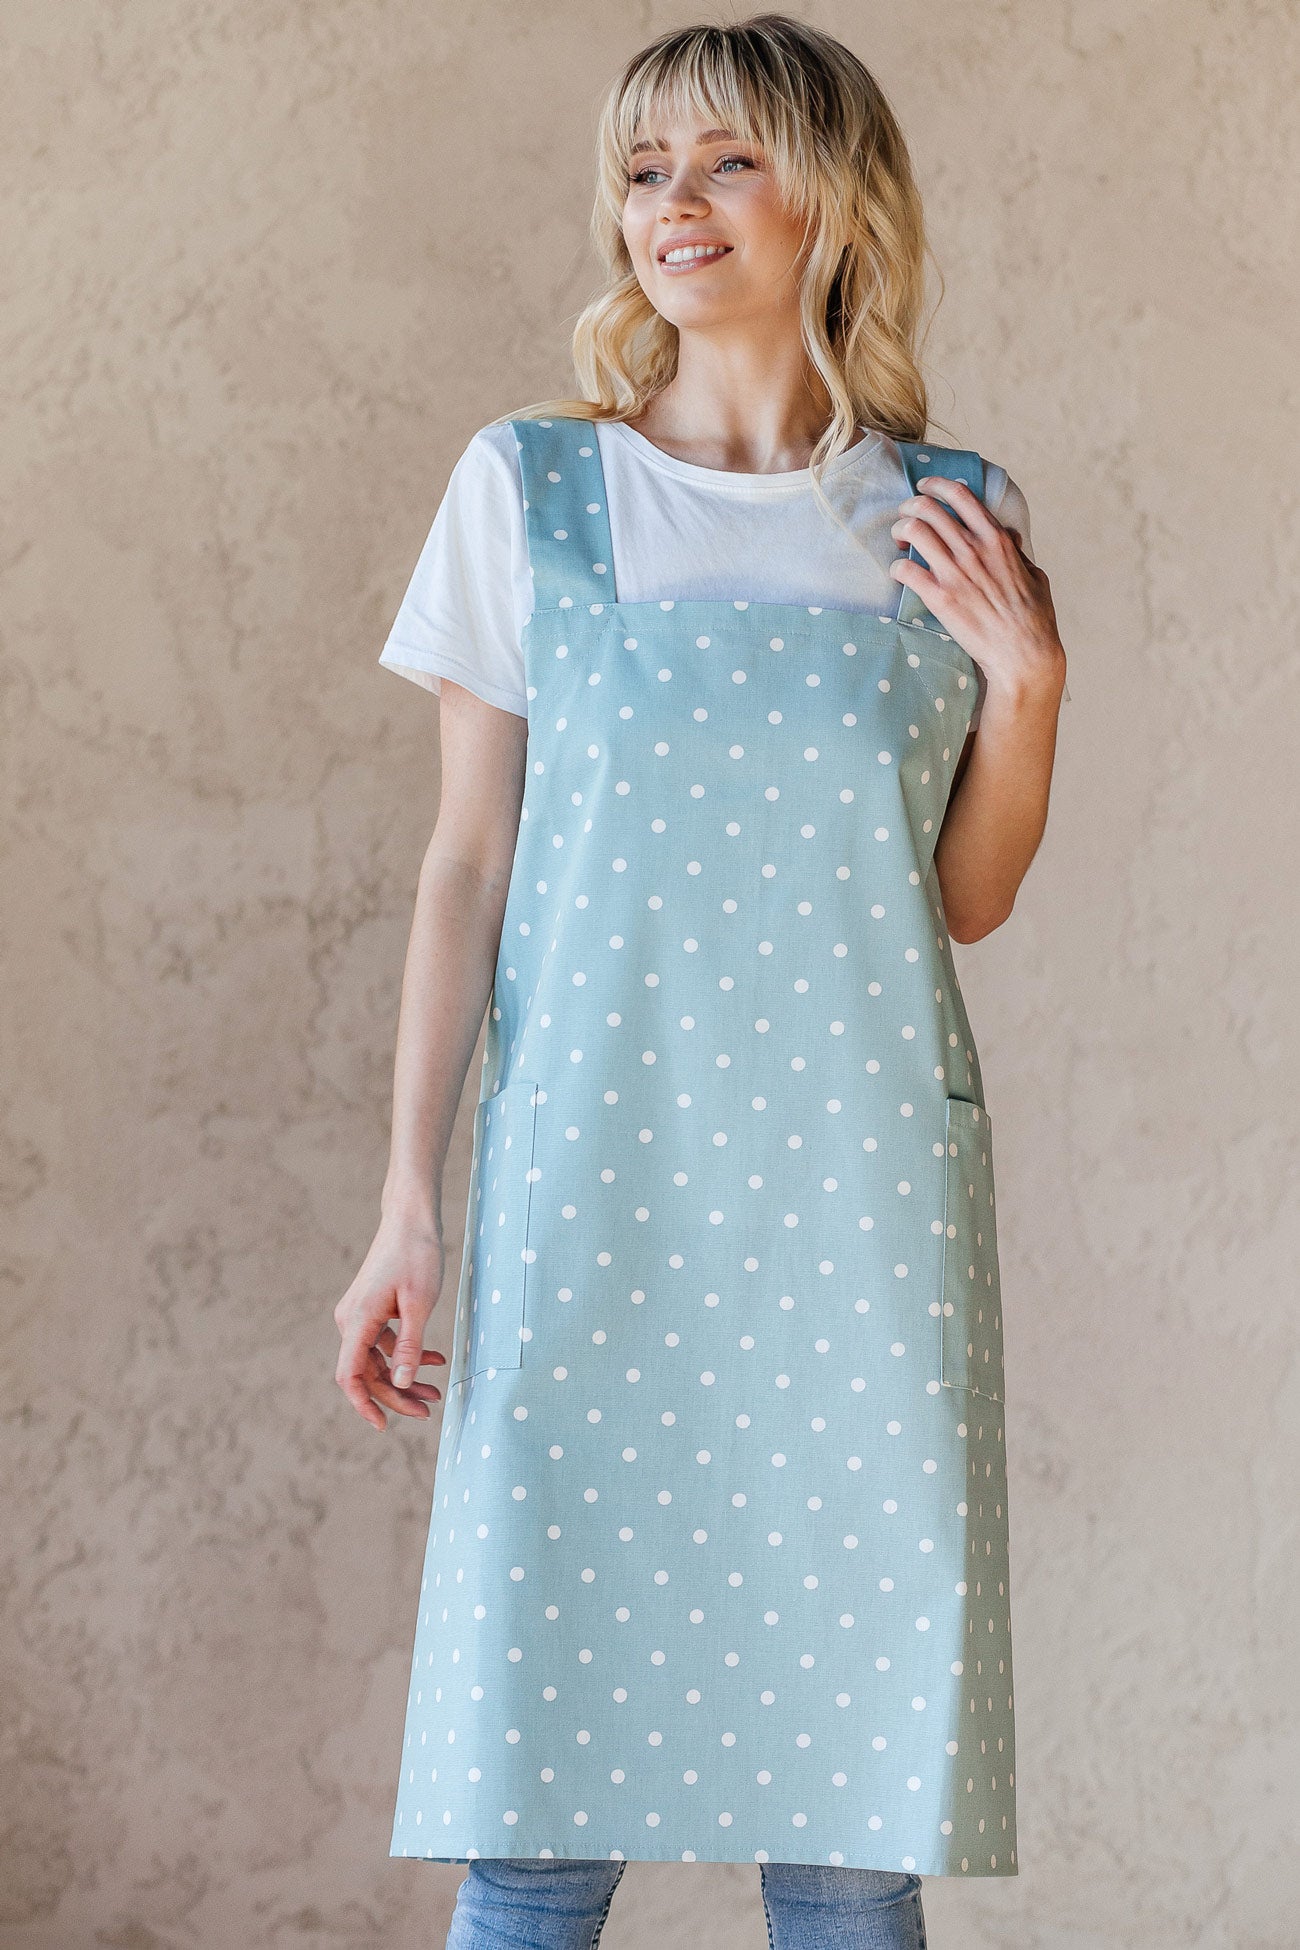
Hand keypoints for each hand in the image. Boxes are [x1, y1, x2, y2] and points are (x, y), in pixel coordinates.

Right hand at [334, 1220, 447, 1430]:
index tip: (383, 1426)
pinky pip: (384, 1343)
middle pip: (367, 1372)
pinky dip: (407, 1354)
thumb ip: (410, 1345)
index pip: (349, 1376)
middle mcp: (351, 1320)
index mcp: (358, 1320)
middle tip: (428, 1410)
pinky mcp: (372, 1309)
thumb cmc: (417, 1255)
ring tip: (435, 1392)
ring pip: (378, 1360)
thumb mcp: (420, 1303)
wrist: (411, 1219)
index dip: (364, 1404)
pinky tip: (436, 1359)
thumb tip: (402, 1383)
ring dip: (405, 1378)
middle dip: (397, 1395)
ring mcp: (360, 1315)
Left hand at [889, 478, 1066, 708]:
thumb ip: (1017, 552)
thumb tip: (1009, 535)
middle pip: (928, 508)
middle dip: (910, 506)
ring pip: (913, 530)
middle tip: (906, 516)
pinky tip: (900, 572)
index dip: (936, 485)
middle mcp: (973, 549)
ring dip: (900, 531)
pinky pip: (905, 569)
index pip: (960, 495)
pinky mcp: (939, 598)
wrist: (1023, 654)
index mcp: (996, 539)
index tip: (925, 486)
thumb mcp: (1035, 574)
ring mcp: (955, 572)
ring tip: (899, 541)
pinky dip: (897, 566)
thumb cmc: (1034, 618)